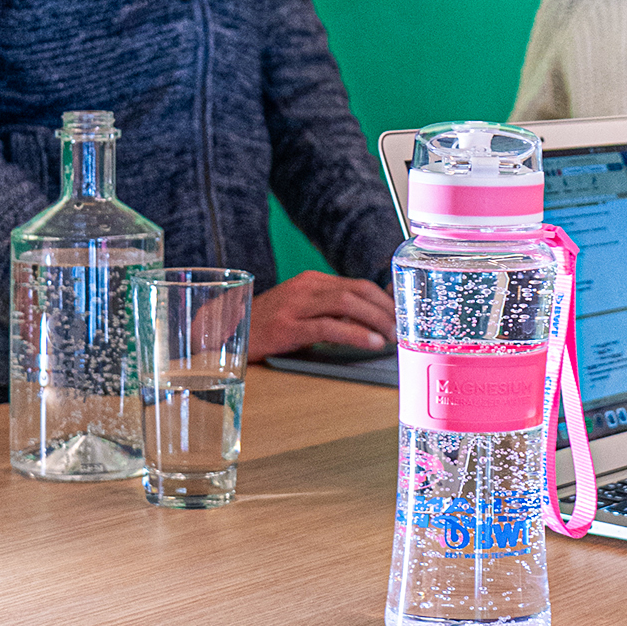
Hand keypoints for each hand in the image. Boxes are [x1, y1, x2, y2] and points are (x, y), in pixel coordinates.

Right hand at [249, 271, 395, 356]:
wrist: (225, 332)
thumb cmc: (267, 326)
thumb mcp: (301, 313)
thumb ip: (330, 315)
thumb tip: (369, 325)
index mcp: (311, 282)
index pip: (357, 285)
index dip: (384, 300)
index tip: (400, 316)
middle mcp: (306, 288)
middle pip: (357, 291)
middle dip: (385, 309)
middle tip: (402, 328)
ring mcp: (295, 305)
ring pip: (346, 304)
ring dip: (375, 320)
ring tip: (391, 336)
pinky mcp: (287, 327)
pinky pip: (329, 327)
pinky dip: (356, 334)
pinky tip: (371, 343)